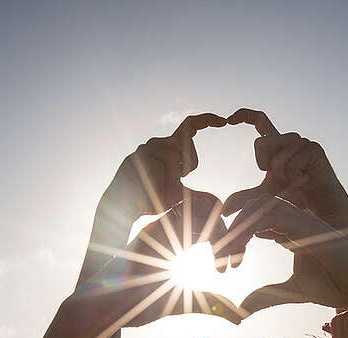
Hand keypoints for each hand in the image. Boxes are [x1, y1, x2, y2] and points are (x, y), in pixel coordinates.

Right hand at [85, 193, 245, 325]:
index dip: (227, 238)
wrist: (111, 308)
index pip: (209, 220)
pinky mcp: (154, 227)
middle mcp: (169, 226)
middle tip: (235, 261)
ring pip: (203, 204)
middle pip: (210, 207)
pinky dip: (211, 229)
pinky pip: (189, 211)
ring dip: (223, 229)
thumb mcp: (190, 303)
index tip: (230, 267)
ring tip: (226, 260)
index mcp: (176, 238)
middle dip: (230, 231)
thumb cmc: (143, 306)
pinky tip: (215, 259)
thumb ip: (214, 303)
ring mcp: (160, 224)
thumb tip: (240, 316)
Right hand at [105, 113, 226, 216]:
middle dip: (189, 164)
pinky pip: (163, 164)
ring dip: (173, 178)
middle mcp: (156, 143)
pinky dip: (163, 180)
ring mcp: (146, 147)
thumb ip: (195, 194)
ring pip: (176, 155)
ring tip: (159, 187)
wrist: (123, 208)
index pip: (189, 127)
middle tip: (177, 181)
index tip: (223, 120)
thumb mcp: (177, 196)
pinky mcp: (139, 154)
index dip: (206, 120)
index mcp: (167, 147)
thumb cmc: (149, 200)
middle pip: (187, 142)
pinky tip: (151, 187)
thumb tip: (215, 200)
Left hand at [215, 194, 347, 312]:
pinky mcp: (307, 223)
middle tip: (215, 257)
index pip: (253, 219)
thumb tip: (242, 308)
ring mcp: (301, 218)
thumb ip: (268, 296)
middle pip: (252, 207)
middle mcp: (294, 219)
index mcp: (289, 230)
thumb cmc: (336, 286)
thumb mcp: (293, 292)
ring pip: (259, 206)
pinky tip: (238, 251)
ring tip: (224, 255)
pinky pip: (270, 215)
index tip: (223, 264)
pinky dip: (249, 228)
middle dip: (229, 228)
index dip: (233, 237)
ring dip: (236, 228)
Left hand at [222, 109, 347, 229]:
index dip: (245, 116)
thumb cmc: (295, 197)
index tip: (230, 119)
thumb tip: (224, 212)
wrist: (319, 205)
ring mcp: (302, 142)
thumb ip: (245, 198)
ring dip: (281, 175)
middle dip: (264, 165)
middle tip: (281, 177)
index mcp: (278, 144)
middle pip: (261, 143)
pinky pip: (291, 163)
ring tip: (296, 179)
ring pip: (276, 156)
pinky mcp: (313, 148)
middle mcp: (289, 139)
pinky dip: (294, 177)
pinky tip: (305, 180)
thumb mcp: (265, 195)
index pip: (260, 122)